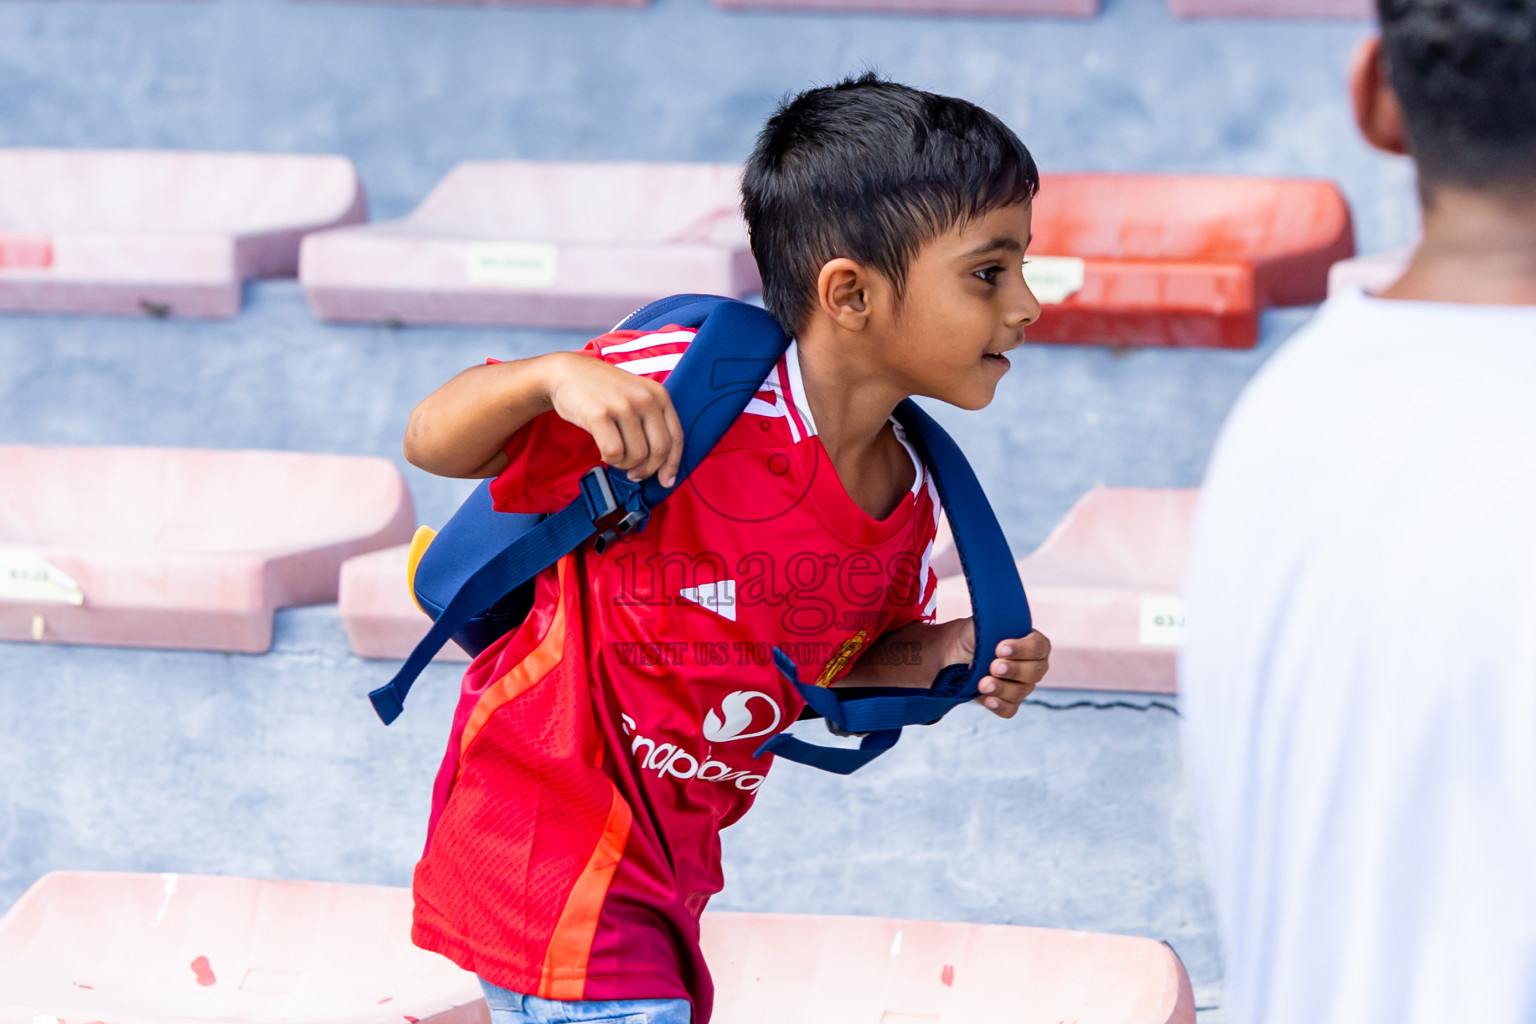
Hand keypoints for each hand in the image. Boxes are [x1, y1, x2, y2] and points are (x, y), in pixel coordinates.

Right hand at [542, 352, 684, 486]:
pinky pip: (614, 453)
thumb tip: (662, 466)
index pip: (676, 437)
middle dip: (647, 469)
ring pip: (637, 455)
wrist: (568, 372)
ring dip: (625, 464)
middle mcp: (646, 399)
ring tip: (614, 456)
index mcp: (659, 395)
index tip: (666, 481)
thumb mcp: (636, 396)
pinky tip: (604, 453)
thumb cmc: (603, 392)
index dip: (672, 464)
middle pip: (659, 450)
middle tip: (634, 474)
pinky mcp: (600, 415)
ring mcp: (624, 406)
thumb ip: (651, 423)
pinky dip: (610, 460)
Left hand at [943, 618, 1050, 718]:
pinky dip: (999, 706)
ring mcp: (1022, 686)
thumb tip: (997, 635)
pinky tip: (988, 700)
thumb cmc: (976, 635)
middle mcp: (1033, 666)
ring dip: (1001, 688)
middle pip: (1034, 672)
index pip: (1038, 647)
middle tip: (993, 667)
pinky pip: (1010, 709)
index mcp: (1033, 643)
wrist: (956, 653)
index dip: (1022, 649)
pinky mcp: (1007, 701)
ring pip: (1020, 691)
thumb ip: (995, 627)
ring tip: (983, 684)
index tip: (1000, 648)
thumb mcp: (984, 625)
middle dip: (1013, 670)